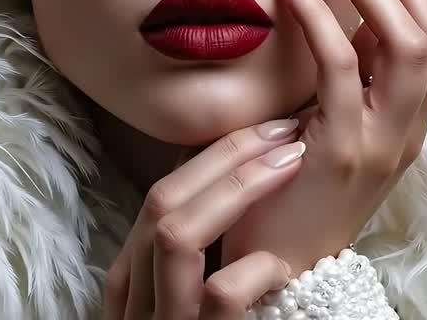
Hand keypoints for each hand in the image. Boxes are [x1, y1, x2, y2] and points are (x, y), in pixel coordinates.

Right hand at [101, 120, 308, 318]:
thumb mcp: (188, 294)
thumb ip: (195, 251)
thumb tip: (232, 180)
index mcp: (136, 281)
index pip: (161, 196)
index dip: (208, 154)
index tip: (260, 128)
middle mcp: (140, 299)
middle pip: (161, 202)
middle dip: (225, 154)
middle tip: (283, 127)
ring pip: (177, 235)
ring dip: (237, 187)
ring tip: (291, 162)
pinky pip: (222, 291)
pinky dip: (254, 268)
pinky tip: (283, 265)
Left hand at [221, 0, 426, 273]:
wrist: (274, 264)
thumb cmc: (288, 182)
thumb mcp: (325, 113)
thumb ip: (345, 64)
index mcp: (412, 107)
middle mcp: (413, 122)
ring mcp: (387, 140)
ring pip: (411, 42)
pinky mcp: (346, 154)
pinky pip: (345, 72)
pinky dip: (323, 20)